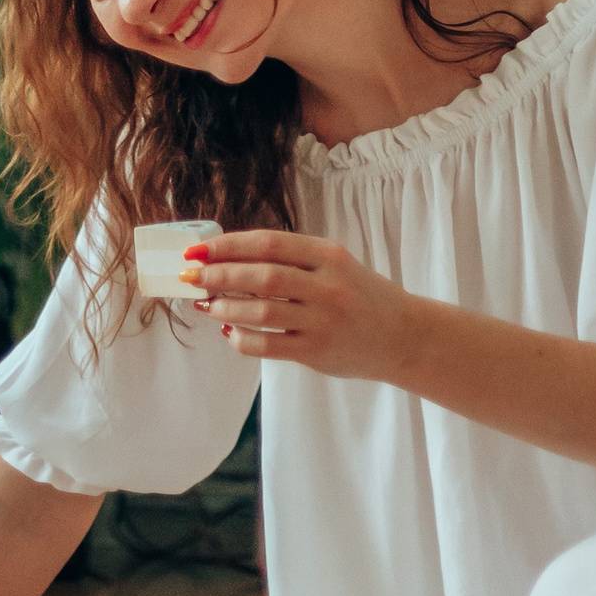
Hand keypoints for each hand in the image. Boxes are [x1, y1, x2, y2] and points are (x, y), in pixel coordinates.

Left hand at [182, 230, 421, 380]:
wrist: (404, 337)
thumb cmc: (363, 297)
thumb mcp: (335, 265)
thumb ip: (293, 260)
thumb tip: (230, 258)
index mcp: (329, 255)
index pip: (269, 243)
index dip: (227, 245)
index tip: (197, 249)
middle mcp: (327, 286)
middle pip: (261, 275)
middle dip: (218, 274)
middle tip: (191, 275)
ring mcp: (323, 321)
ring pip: (261, 310)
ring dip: (225, 306)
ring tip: (206, 303)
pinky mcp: (317, 352)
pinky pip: (268, 345)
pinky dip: (242, 337)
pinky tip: (229, 330)